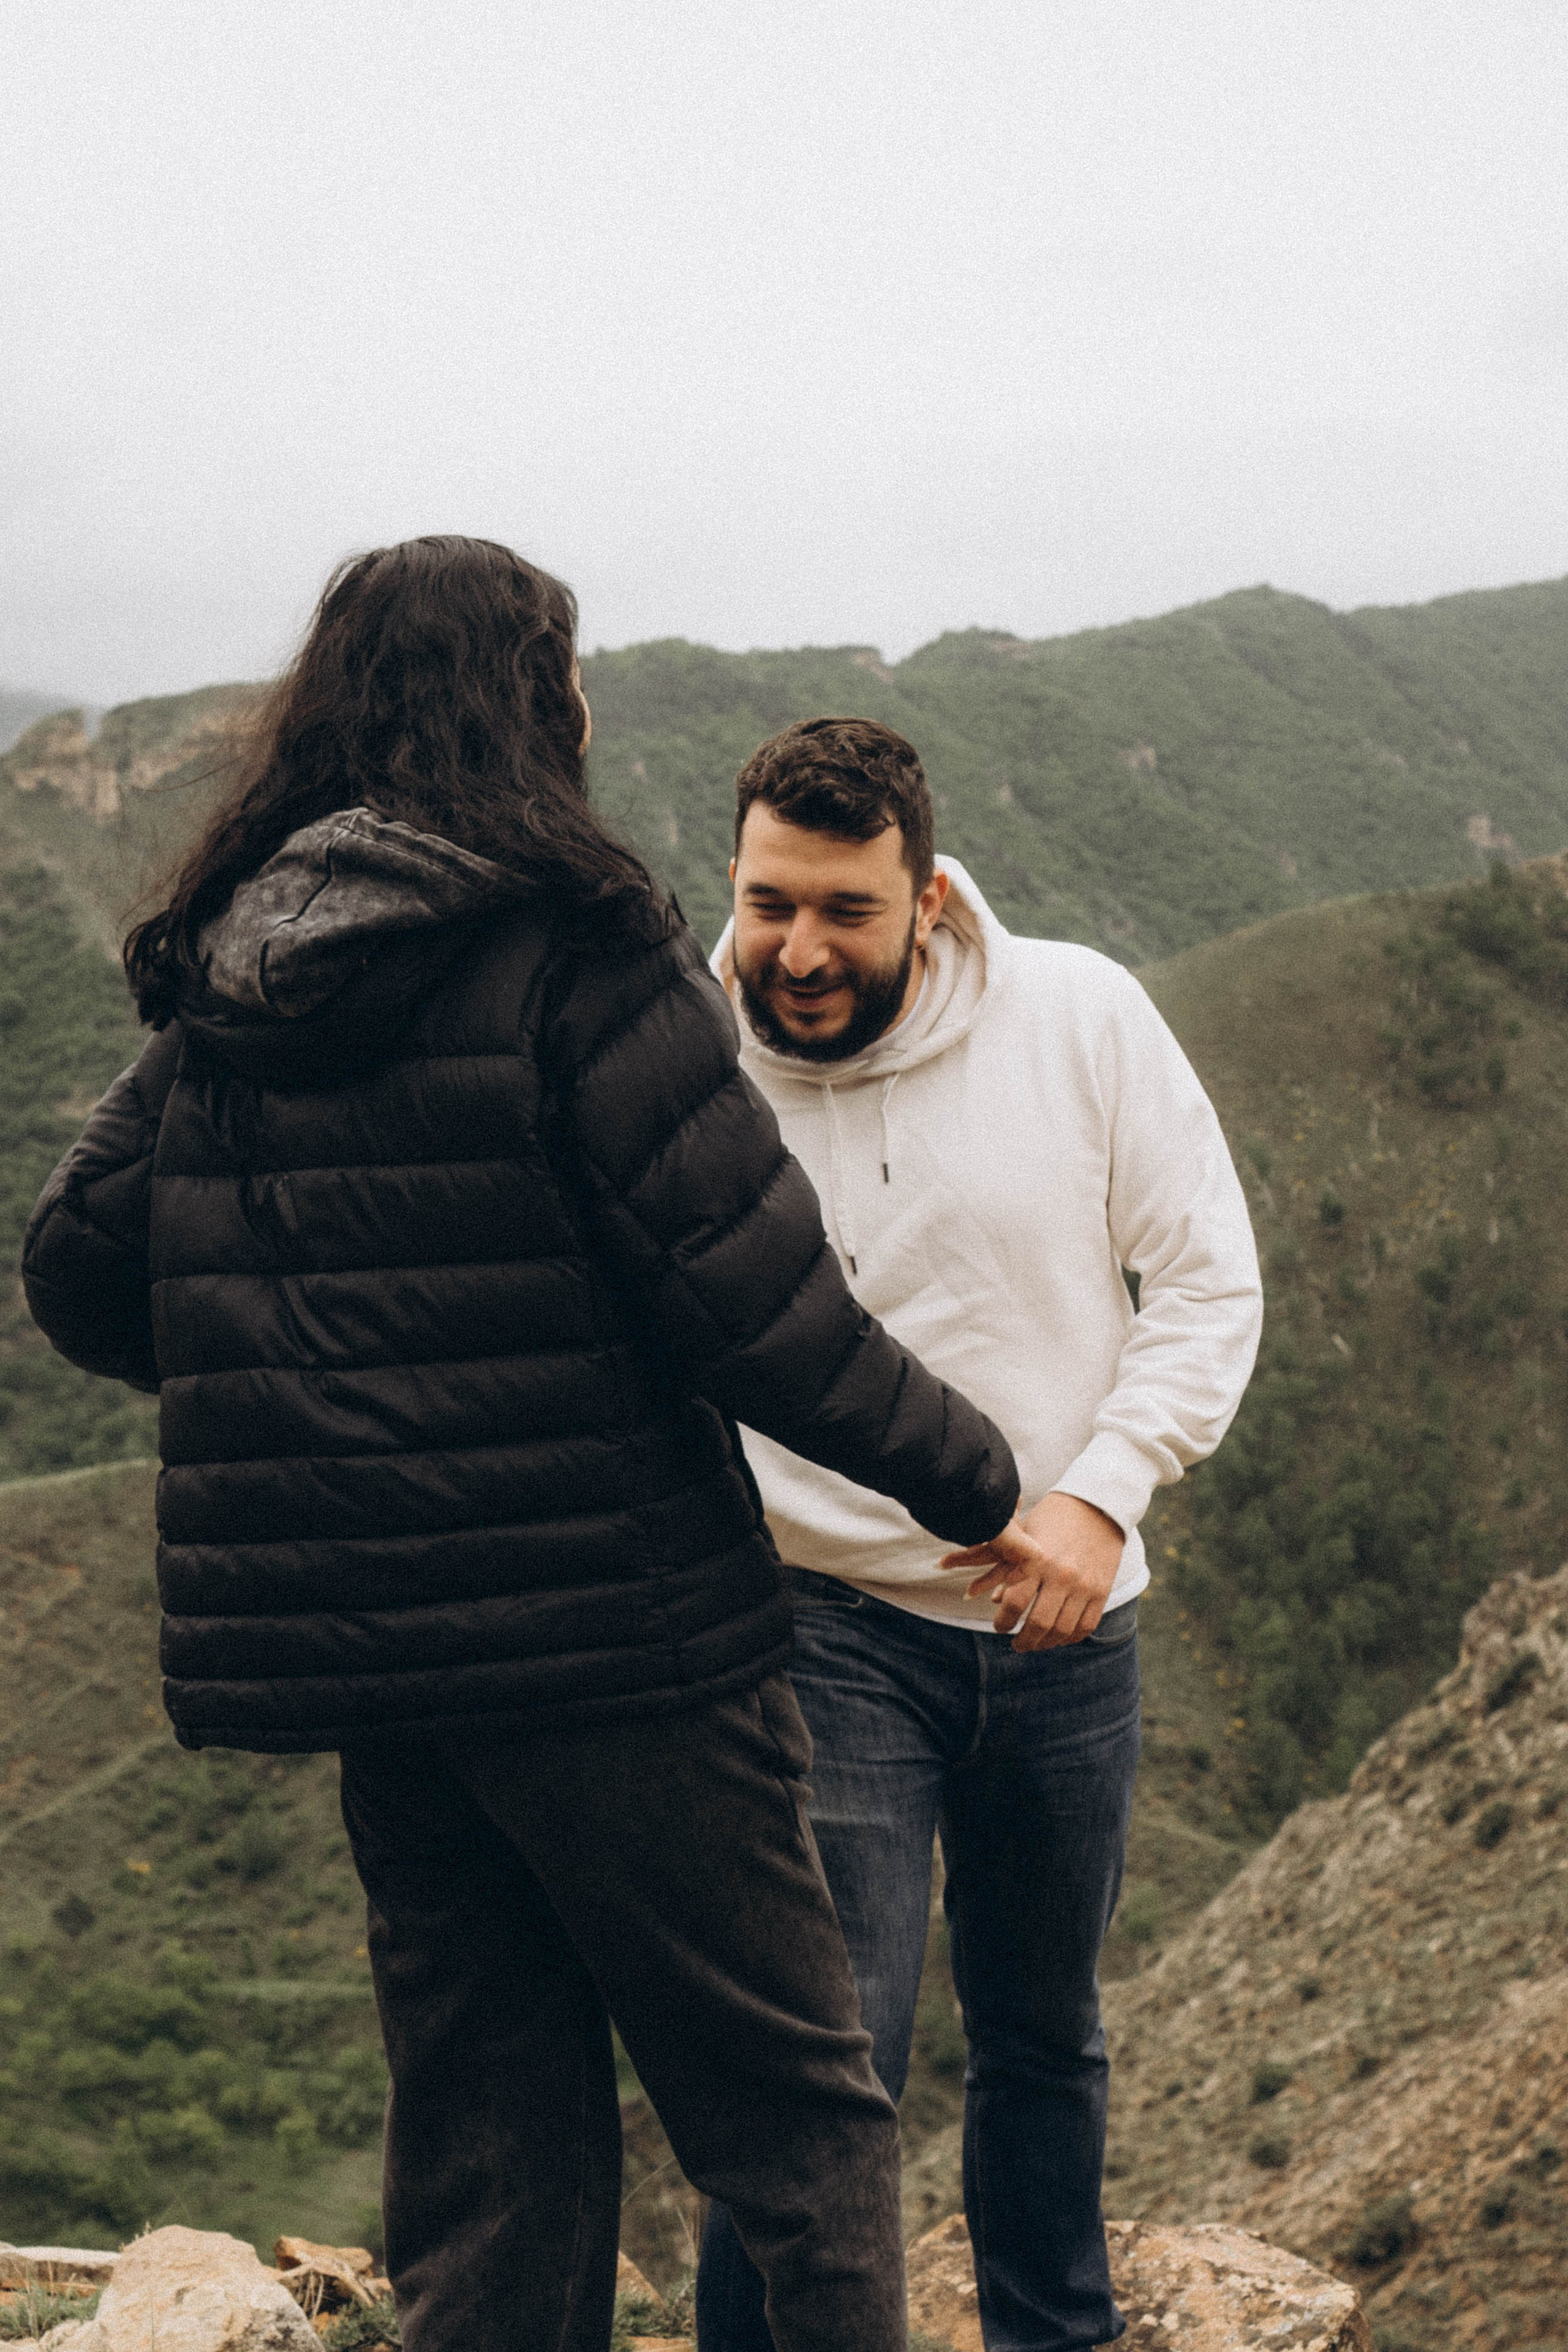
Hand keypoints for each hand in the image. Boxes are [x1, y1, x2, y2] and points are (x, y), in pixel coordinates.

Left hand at [941, 1492, 1125, 1651]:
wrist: (1096, 1506)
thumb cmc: (1051, 1518)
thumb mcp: (1023, 1536)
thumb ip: (1002, 1567)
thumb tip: (981, 1597)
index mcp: (1036, 1559)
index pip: (1014, 1603)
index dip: (1002, 1622)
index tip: (999, 1626)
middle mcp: (1061, 1575)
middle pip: (1039, 1624)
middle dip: (1024, 1641)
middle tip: (1016, 1644)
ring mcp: (1084, 1585)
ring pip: (1062, 1630)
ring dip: (1046, 1644)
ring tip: (1036, 1643)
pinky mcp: (1102, 1591)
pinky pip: (1085, 1626)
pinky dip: (1070, 1638)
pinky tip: (1059, 1637)